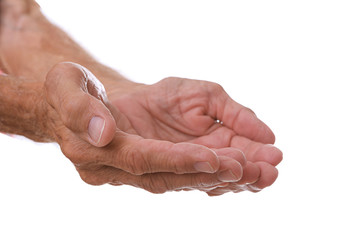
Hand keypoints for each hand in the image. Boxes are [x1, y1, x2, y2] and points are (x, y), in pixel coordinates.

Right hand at [44, 62, 259, 193]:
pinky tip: (252, 166)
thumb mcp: (67, 85)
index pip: (144, 161)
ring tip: (267, 170)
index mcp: (98, 153)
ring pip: (188, 178)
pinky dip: (221, 170)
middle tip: (260, 170)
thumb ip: (80, 109)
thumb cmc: (74, 88)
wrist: (85, 98)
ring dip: (227, 176)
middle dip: (216, 175)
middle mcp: (122, 170)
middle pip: (174, 177)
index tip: (218, 159)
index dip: (179, 161)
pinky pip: (191, 171)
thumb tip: (104, 133)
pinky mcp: (158, 162)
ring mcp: (142, 169)